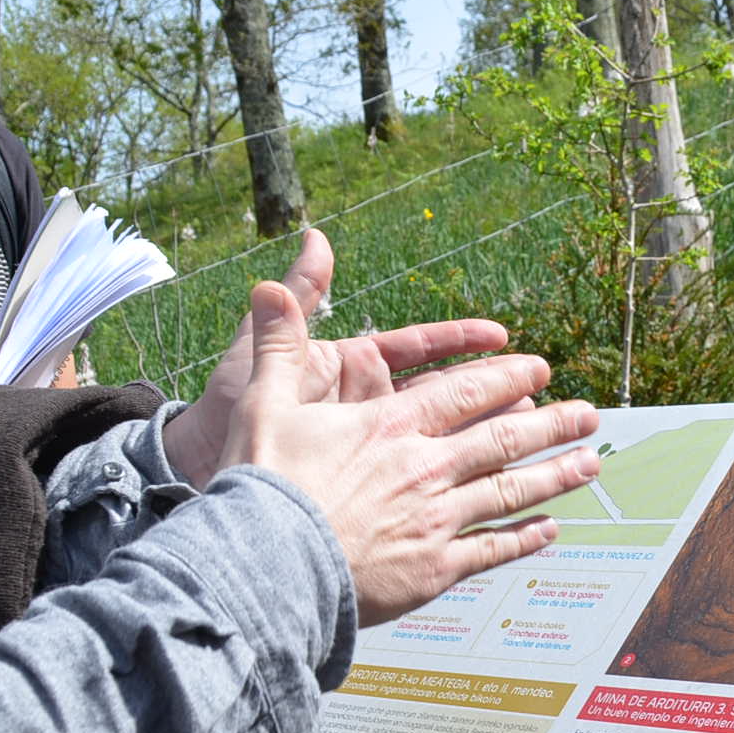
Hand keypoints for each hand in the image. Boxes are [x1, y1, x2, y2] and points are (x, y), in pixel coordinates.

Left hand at [167, 230, 520, 488]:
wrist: (195, 473)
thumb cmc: (224, 413)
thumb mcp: (257, 354)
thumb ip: (295, 301)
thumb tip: (316, 236)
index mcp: (351, 371)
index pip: (416, 350)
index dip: (458, 342)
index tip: (501, 337)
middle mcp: (367, 410)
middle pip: (442, 397)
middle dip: (491, 392)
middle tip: (538, 388)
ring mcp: (370, 452)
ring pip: (441, 443)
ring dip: (488, 441)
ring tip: (536, 437)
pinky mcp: (368, 494)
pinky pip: (419, 487)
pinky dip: (460, 494)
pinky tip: (500, 496)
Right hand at [219, 281, 601, 624]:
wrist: (265, 567)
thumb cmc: (260, 484)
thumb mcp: (261, 402)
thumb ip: (278, 344)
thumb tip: (266, 284)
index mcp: (392, 426)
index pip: (465, 393)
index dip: (507, 380)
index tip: (540, 371)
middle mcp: (426, 467)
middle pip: (503, 440)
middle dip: (553, 425)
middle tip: (590, 416)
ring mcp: (436, 520)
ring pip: (510, 491)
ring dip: (556, 475)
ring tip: (591, 463)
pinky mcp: (434, 569)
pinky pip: (492, 550)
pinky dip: (525, 539)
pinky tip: (551, 530)